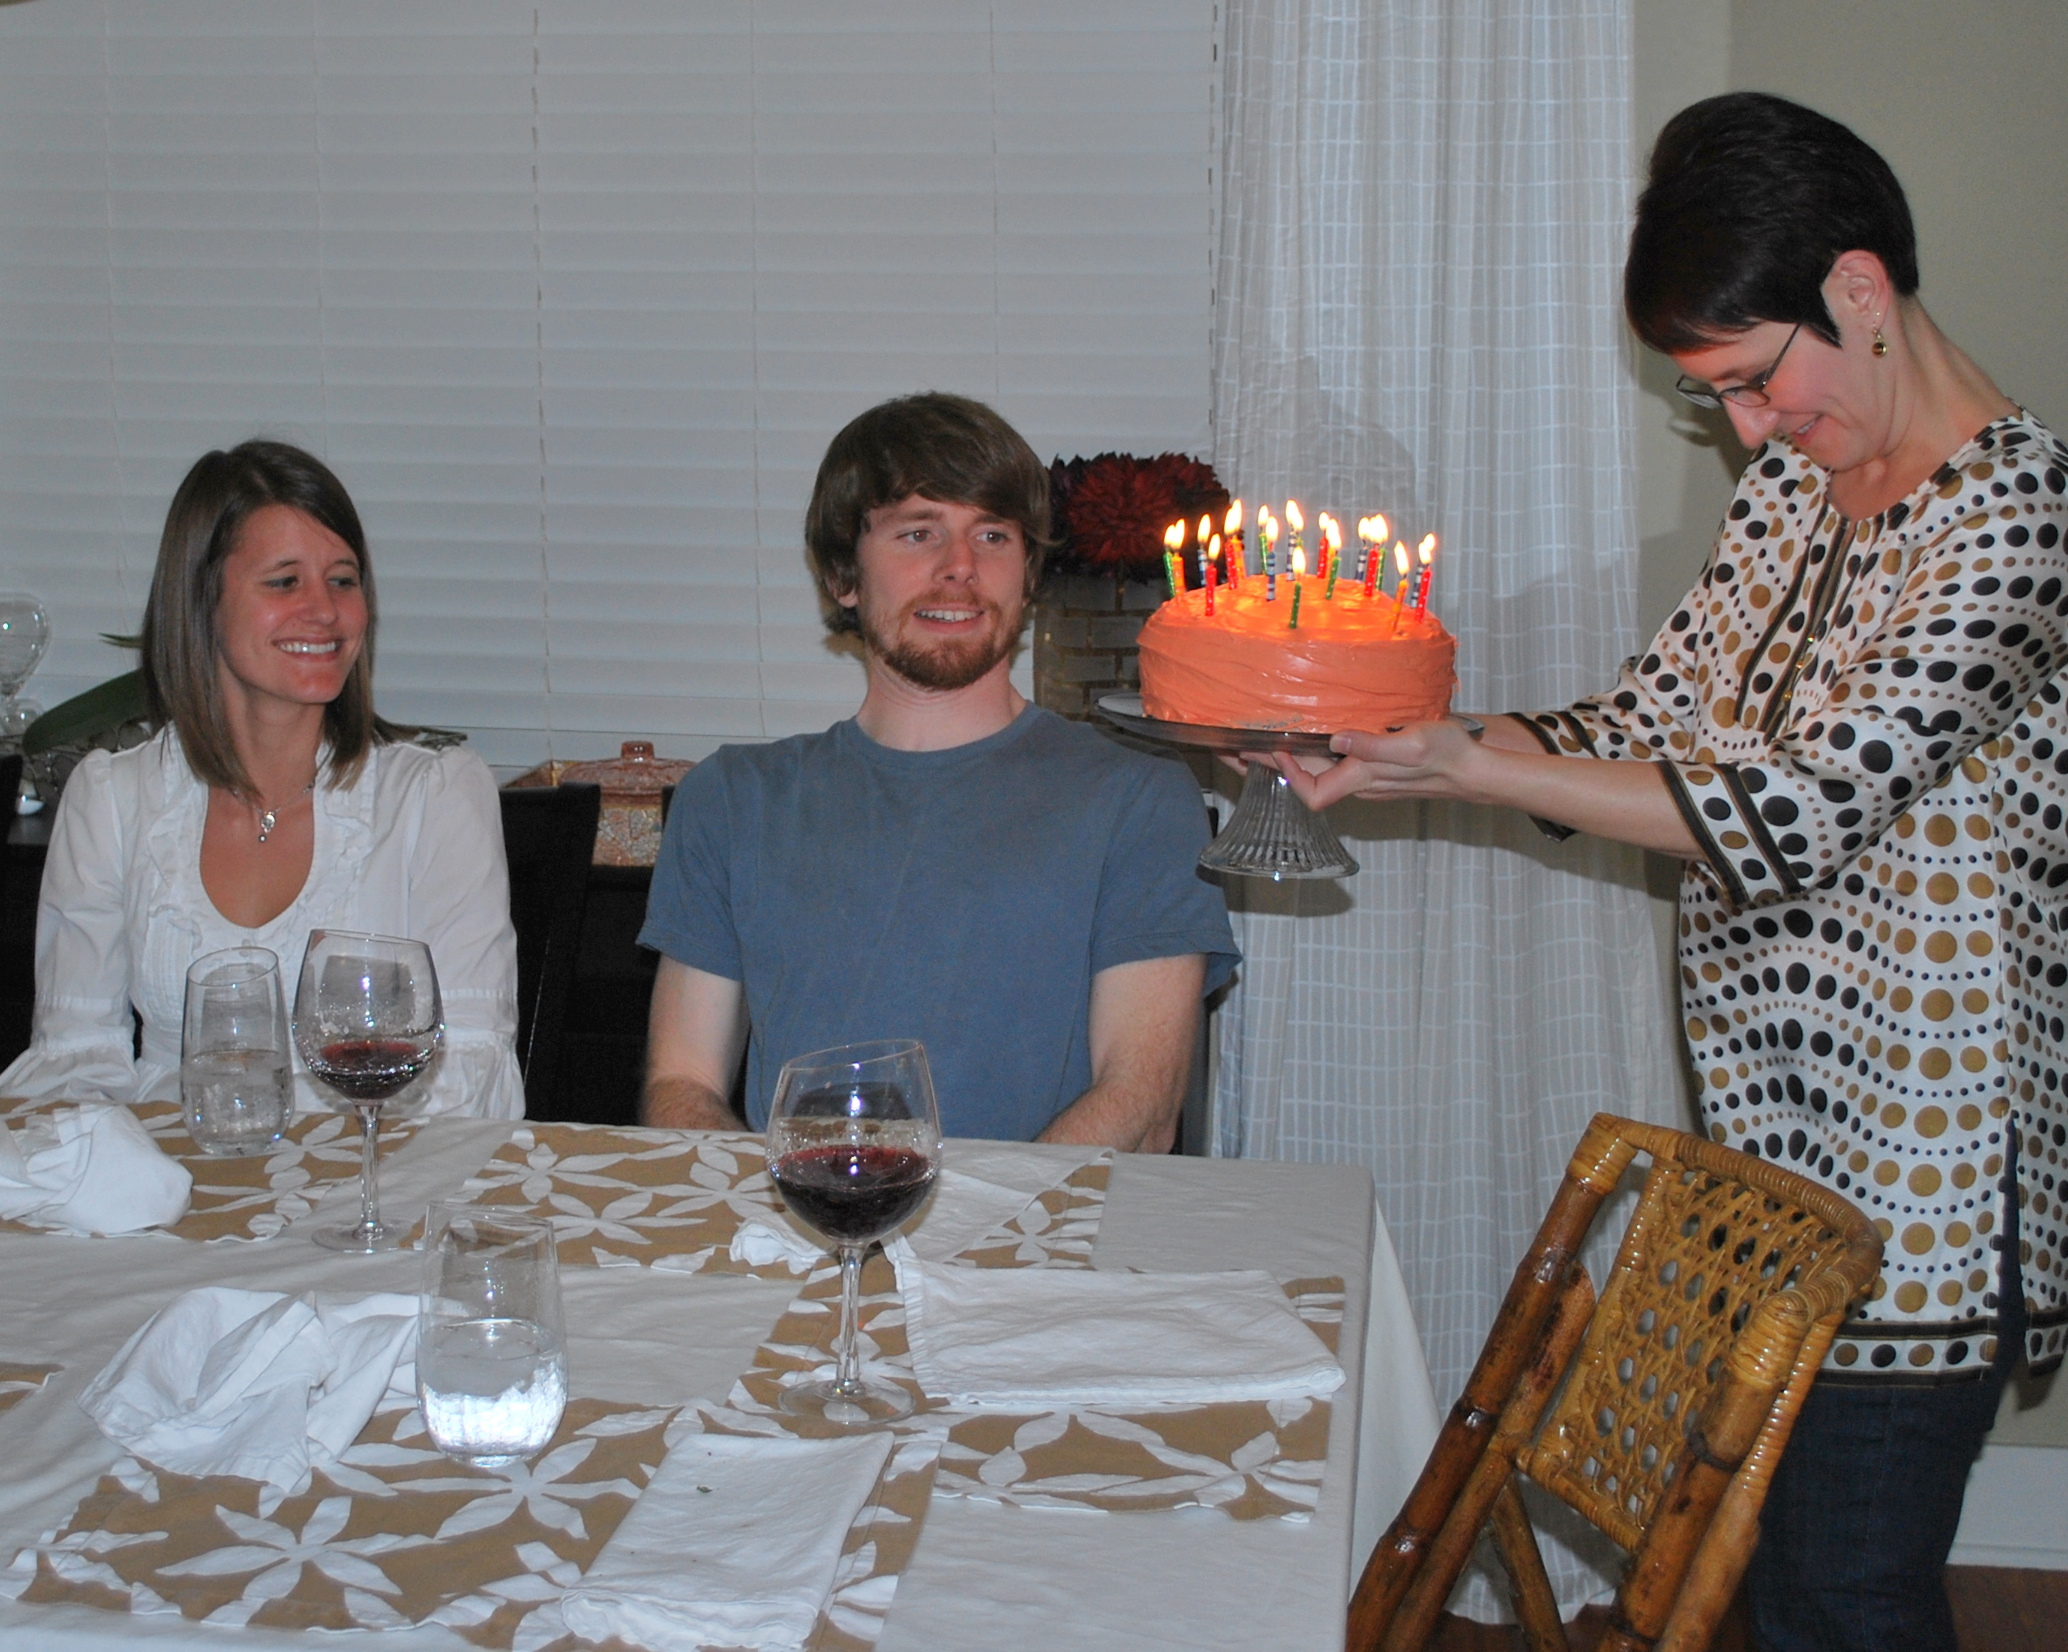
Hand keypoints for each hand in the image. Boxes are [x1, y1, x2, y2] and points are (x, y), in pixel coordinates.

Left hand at [1257, 718, 1484, 811]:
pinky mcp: (1374, 765)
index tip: (1274, 747)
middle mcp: (1359, 782)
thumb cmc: (1447, 755)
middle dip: (1268, 765)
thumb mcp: (1411, 745)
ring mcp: (1366, 775)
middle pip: (1304, 780)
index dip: (1289, 774)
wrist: (1475, 766)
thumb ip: (1372, 744)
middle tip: (1235, 747)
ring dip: (1284, 756)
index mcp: (1363, 778)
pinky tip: (1301, 733)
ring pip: (1315, 770)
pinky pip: (1332, 761)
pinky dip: (1308, 750)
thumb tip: (1336, 739)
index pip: (1313, 793)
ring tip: (1254, 739)